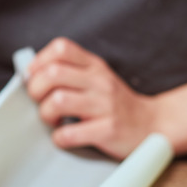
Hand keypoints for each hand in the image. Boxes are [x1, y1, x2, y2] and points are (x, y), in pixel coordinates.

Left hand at [27, 37, 157, 158]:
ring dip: (46, 114)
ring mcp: (105, 105)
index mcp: (95, 66)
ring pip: (58, 101)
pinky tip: (64, 137)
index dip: (39, 62)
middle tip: (40, 103)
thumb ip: (71, 74)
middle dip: (36, 90)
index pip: (62, 48)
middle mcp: (100, 81)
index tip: (33, 78)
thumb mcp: (98, 80)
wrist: (154, 125)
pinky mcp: (108, 129)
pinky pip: (70, 133)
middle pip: (53, 74)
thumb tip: (32, 76)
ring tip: (54, 121)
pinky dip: (60, 138)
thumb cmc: (117, 105)